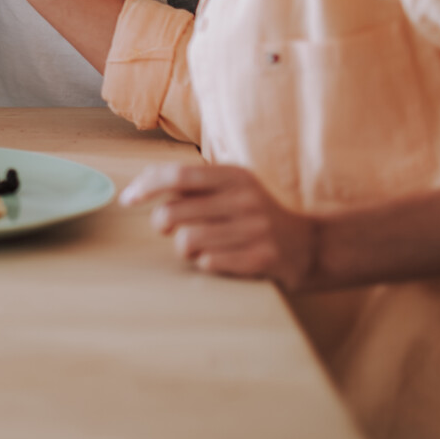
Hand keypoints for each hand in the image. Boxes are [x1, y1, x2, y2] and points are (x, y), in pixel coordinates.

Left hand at [120, 163, 317, 290]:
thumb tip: (141, 182)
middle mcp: (245, 199)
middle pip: (172, 212)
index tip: (127, 200)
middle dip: (162, 225)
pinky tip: (218, 259)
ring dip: (184, 249)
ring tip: (198, 247)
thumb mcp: (232, 188)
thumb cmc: (257, 215)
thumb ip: (191, 183)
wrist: (312, 246)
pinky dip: (204, 263)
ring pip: (186, 241)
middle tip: (170, 229)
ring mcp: (256, 229)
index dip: (146, 186)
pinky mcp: (262, 258)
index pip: (177, 175)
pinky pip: (209, 263)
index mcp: (235, 176)